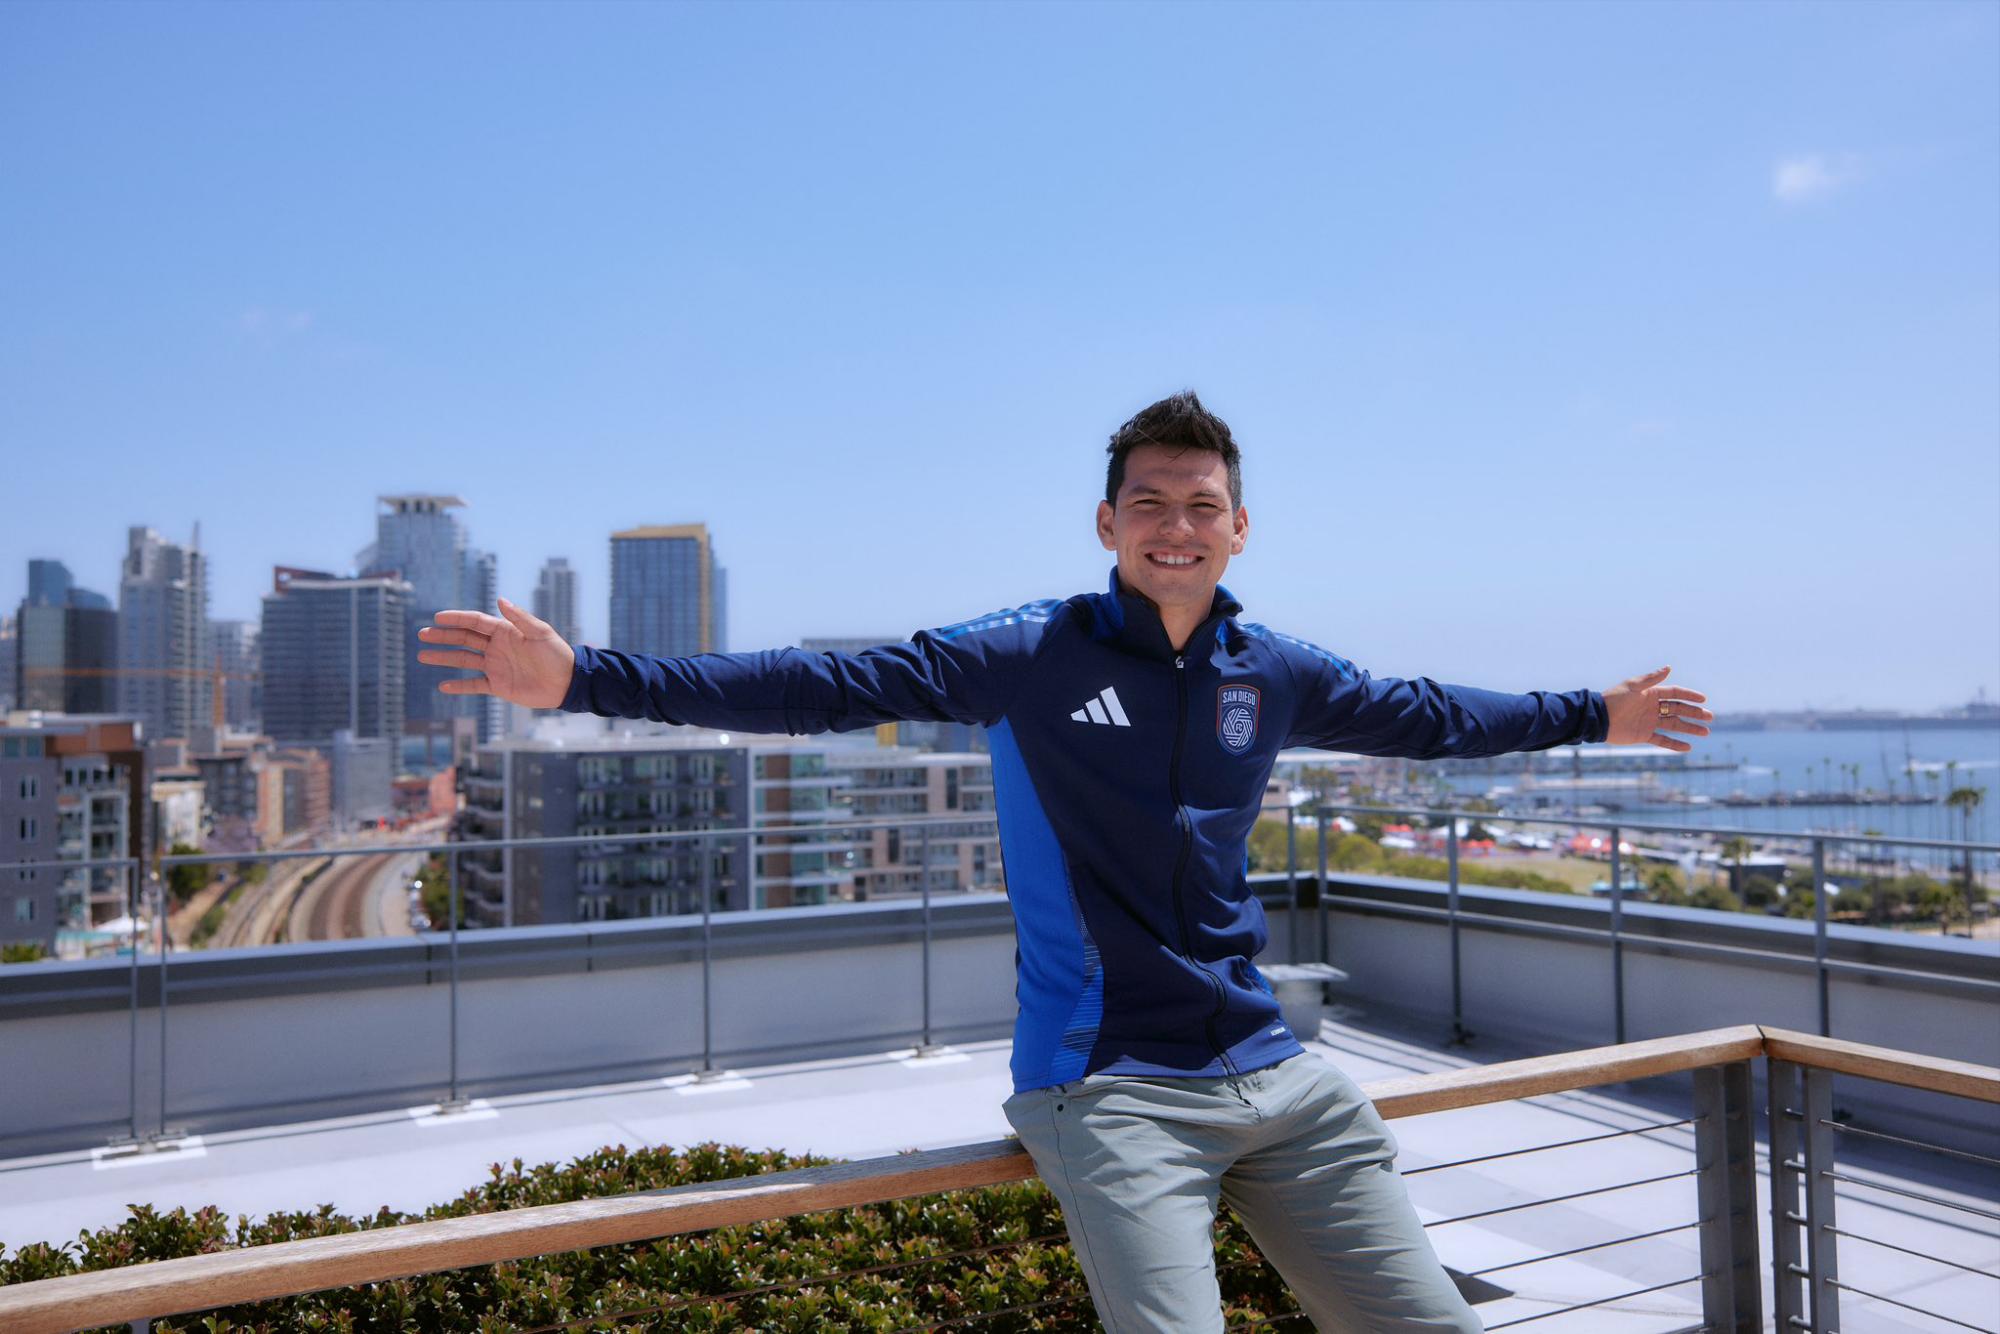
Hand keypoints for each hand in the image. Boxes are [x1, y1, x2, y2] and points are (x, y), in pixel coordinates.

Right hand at [417, 598, 575, 708]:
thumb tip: (500, 599)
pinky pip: (474, 685)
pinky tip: (442, 685)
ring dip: (444, 658)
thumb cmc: (556, 654)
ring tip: (423, 655)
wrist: (567, 682)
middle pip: (464, 639)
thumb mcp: (540, 632)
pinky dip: (459, 686)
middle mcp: (497, 647)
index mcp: (505, 631)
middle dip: (443, 636)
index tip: (437, 618)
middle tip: (422, 634)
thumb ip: (520, 617)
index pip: (475, 622)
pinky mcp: (499, 685)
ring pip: (464, 660)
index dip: (456, 619)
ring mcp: (496, 666)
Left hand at [1603, 666, 1711, 752]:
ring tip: (1706, 732)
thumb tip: (1669, 667)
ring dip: (1690, 728)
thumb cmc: (1613, 699)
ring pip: (1674, 725)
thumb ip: (1651, 679)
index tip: (1703, 699)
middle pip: (1678, 710)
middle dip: (1694, 713)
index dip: (1689, 696)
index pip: (1675, 693)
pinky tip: (1688, 747)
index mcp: (1650, 694)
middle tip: (1710, 717)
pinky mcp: (1644, 735)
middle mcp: (1652, 708)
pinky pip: (1663, 740)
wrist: (1598, 719)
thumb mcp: (1632, 687)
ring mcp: (1649, 722)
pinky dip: (1675, 744)